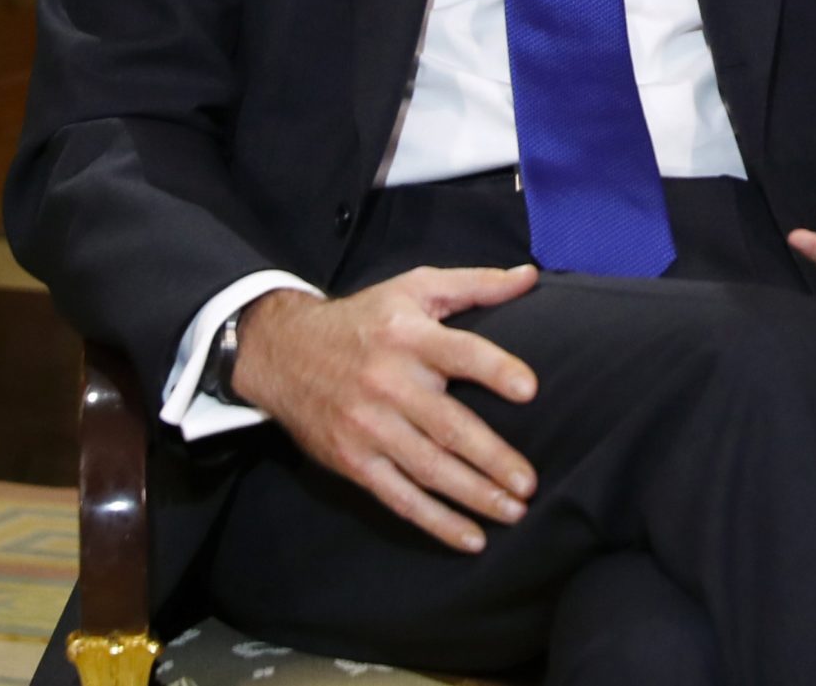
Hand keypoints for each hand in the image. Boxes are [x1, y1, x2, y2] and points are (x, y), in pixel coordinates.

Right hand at [234, 266, 540, 553]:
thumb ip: (476, 283)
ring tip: (514, 512)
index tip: (531, 391)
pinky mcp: (353, 460)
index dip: (496, 370)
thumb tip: (530, 277)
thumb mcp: (415, 288)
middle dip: (493, 458)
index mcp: (410, 336)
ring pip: (428, 468)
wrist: (284, 352)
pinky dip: (435, 521)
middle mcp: (389, 383)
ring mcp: (368, 426)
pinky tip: (471, 538)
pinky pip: (399, 497)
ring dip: (474, 496)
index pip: (460, 353)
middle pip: (448, 426)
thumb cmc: (366, 318)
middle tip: (530, 483)